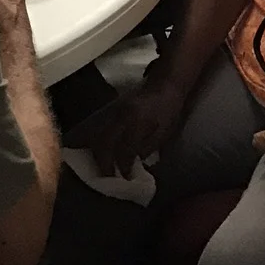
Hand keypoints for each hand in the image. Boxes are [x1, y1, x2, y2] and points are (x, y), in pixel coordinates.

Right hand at [70, 81, 185, 178]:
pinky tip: (98, 151)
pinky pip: (100, 127)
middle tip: (107, 176)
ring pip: (98, 134)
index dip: (124, 167)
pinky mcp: (113, 109)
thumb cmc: (168, 111)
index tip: (125, 178)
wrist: (164, 85)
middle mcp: (122, 116)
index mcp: (138, 122)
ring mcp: (115, 110)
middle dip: (104, 162)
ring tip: (100, 167)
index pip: (125, 150)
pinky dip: (97, 141)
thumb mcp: (164, 134)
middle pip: (105, 142)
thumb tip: (134, 164)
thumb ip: (147, 149)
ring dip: (97, 152)